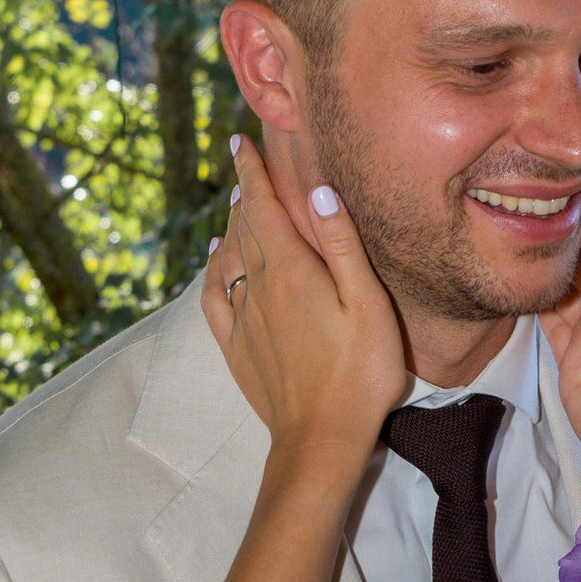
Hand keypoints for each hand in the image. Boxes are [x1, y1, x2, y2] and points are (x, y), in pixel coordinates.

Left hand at [202, 139, 406, 469]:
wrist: (321, 440)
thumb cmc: (360, 372)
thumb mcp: (368, 304)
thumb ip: (342, 245)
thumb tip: (318, 191)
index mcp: (292, 272)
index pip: (264, 208)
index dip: (252, 171)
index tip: (240, 141)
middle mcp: (260, 288)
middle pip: (246, 227)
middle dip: (245, 190)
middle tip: (243, 162)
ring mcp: (245, 319)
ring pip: (230, 257)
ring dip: (233, 225)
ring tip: (238, 203)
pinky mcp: (238, 347)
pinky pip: (215, 295)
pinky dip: (212, 268)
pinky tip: (215, 257)